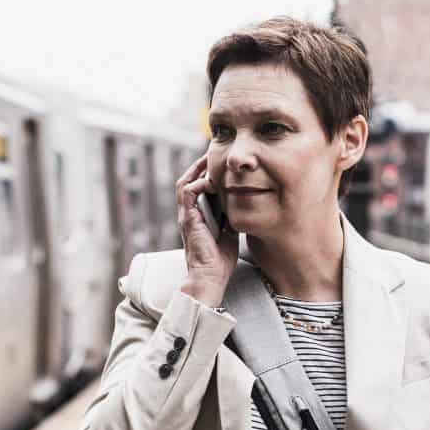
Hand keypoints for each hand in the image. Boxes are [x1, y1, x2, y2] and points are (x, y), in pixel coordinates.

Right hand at [176, 153, 236, 305]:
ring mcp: (186, 216)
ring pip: (185, 183)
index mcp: (197, 215)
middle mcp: (188, 213)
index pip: (197, 187)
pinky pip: (188, 192)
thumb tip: (244, 203)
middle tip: (213, 153)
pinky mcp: (187, 219)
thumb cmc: (220, 259)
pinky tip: (212, 181)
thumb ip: (231, 216)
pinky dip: (199, 183)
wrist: (210, 276)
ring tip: (210, 159)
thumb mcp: (229, 231)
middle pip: (188, 180)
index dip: (206, 173)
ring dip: (197, 170)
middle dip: (200, 166)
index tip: (221, 164)